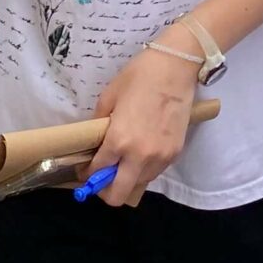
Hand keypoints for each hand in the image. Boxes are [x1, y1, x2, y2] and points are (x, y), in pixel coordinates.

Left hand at [88, 43, 200, 207]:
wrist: (176, 67)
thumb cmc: (139, 76)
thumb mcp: (109, 96)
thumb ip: (99, 123)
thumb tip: (94, 141)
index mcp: (119, 140)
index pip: (97, 173)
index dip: (87, 174)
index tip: (85, 171)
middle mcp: (140, 156)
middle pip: (118, 195)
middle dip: (105, 191)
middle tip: (102, 177)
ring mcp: (160, 157)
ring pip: (138, 185)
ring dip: (127, 178)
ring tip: (124, 161)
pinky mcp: (175, 153)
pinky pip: (154, 172)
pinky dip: (144, 169)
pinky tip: (142, 152)